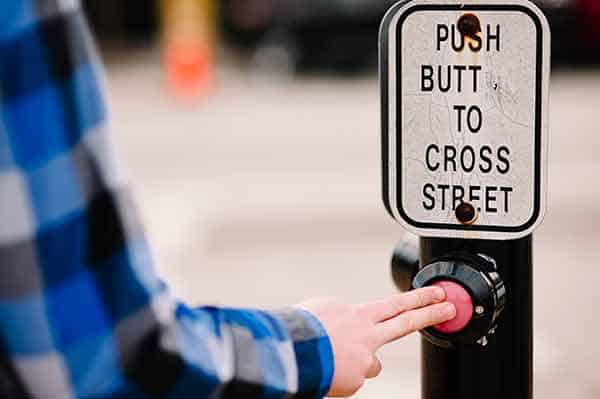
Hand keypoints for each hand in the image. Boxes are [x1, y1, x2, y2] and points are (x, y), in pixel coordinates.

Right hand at [298, 287, 454, 396]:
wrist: (291, 350)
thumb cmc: (299, 328)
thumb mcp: (320, 310)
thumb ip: (342, 317)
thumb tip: (346, 324)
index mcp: (358, 313)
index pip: (394, 305)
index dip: (416, 301)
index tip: (434, 295)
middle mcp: (368, 333)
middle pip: (406, 321)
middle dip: (429, 312)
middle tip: (448, 306)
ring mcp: (366, 357)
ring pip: (373, 362)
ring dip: (360, 360)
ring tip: (333, 357)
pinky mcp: (358, 379)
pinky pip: (352, 378)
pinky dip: (340, 376)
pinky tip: (326, 370)